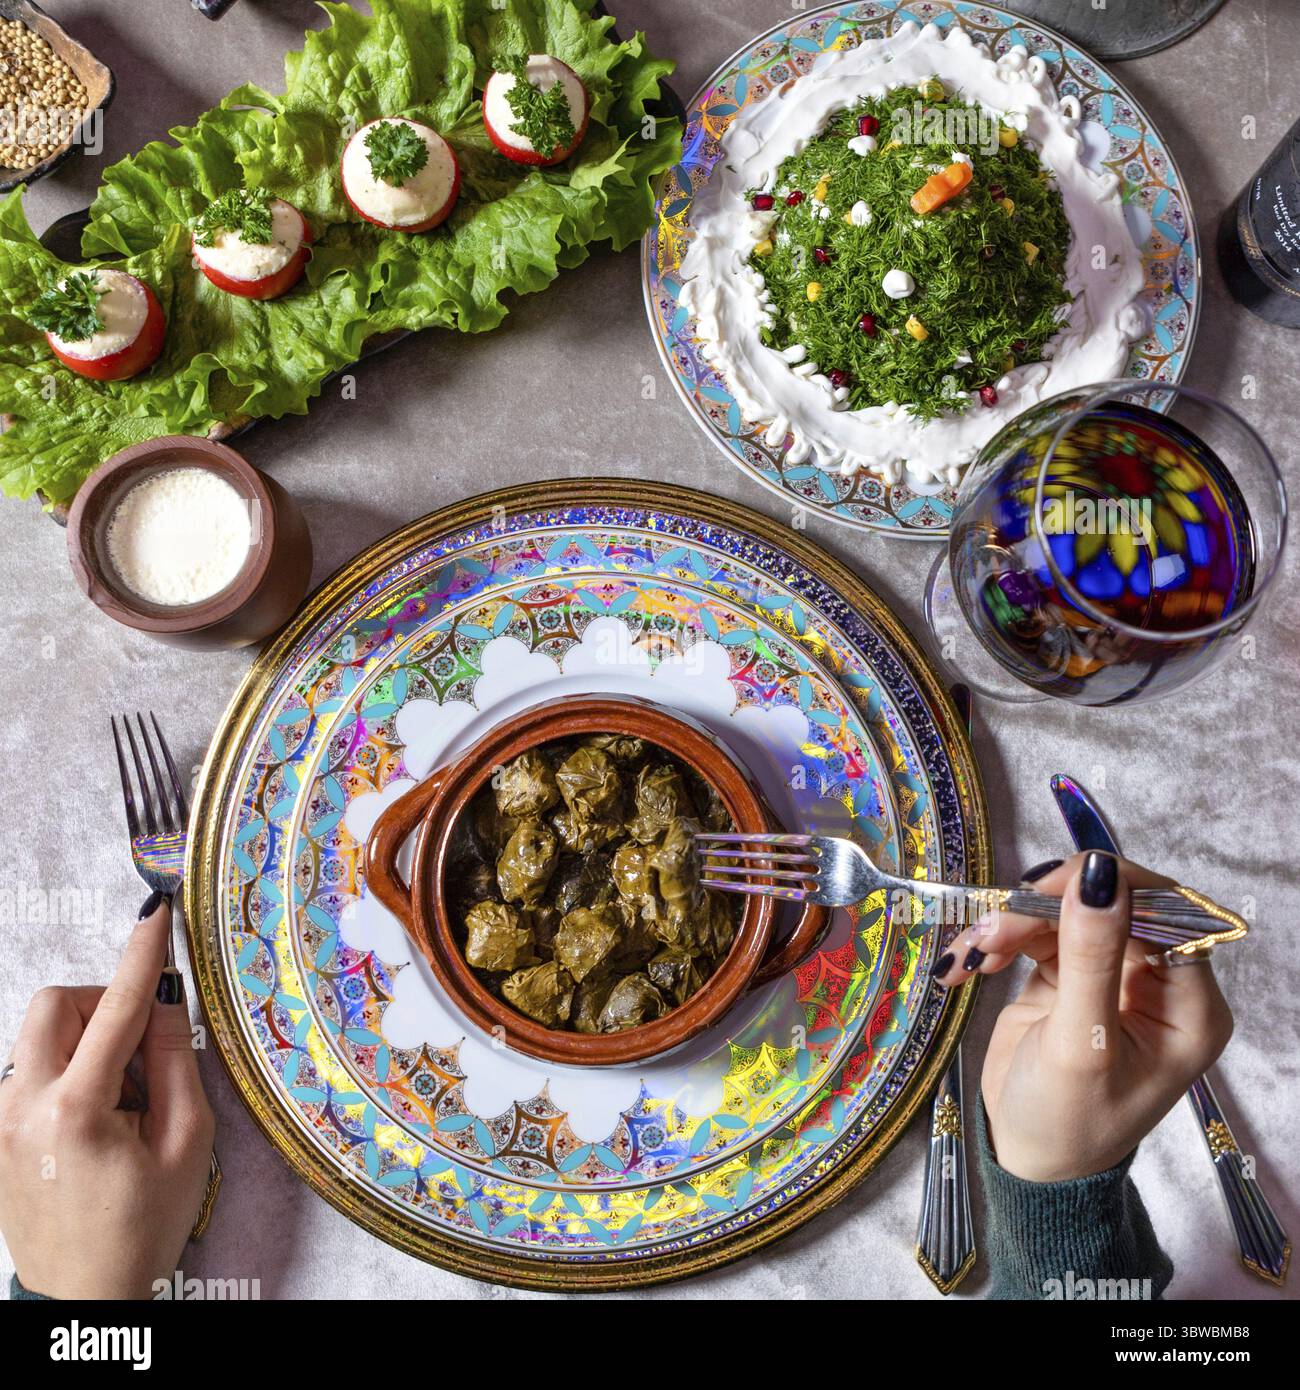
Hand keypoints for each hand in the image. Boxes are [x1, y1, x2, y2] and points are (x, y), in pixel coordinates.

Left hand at [0, 899, 214, 1298]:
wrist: (84, 1298)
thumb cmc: (142, 1227)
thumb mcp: (187, 1143)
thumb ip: (176, 1063)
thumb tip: (166, 1002)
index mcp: (75, 1110)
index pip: (115, 1009)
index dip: (141, 955)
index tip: (157, 913)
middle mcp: (22, 1106)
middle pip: (55, 1004)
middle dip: (100, 1004)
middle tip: (141, 1047)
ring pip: (41, 1035)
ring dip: (86, 1042)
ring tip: (122, 1100)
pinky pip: (32, 1069)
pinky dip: (69, 1072)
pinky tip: (97, 1119)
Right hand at [933, 852, 1232, 1181]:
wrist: (1026, 1162)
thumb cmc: (1068, 1123)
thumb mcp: (1080, 1044)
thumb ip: (1090, 957)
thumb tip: (1098, 874)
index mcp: (1188, 1003)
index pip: (1165, 912)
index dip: (1109, 888)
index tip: (1046, 888)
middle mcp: (1157, 981)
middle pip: (1109, 904)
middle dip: (1046, 907)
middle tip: (995, 926)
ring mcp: (1110, 975)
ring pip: (1064, 912)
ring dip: (1012, 924)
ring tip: (974, 955)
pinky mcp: (1067, 975)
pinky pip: (1034, 932)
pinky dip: (997, 941)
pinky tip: (967, 966)